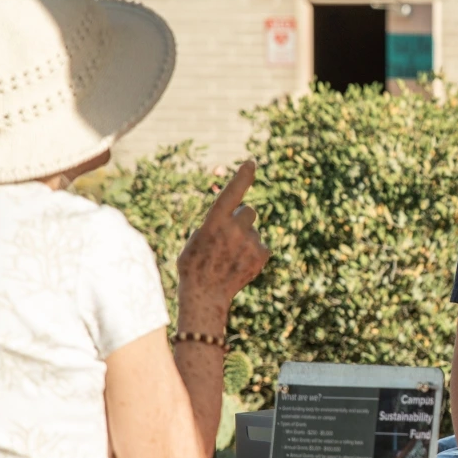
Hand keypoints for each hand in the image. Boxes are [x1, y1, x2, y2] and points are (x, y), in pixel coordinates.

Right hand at [176, 160, 270, 317]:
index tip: (251, 163)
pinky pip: (262, 246)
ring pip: (254, 231)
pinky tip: (241, 265)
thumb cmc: (194, 266)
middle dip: (242, 220)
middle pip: (249, 211)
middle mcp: (234, 229)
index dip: (242, 177)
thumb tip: (230, 218)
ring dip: (246, 239)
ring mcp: (250, 243)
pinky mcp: (262, 255)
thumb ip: (214, 224)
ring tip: (231, 257)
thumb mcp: (196, 239)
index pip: (231, 194)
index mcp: (214, 222)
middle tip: (230, 237)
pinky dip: (254, 253)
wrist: (205, 295)